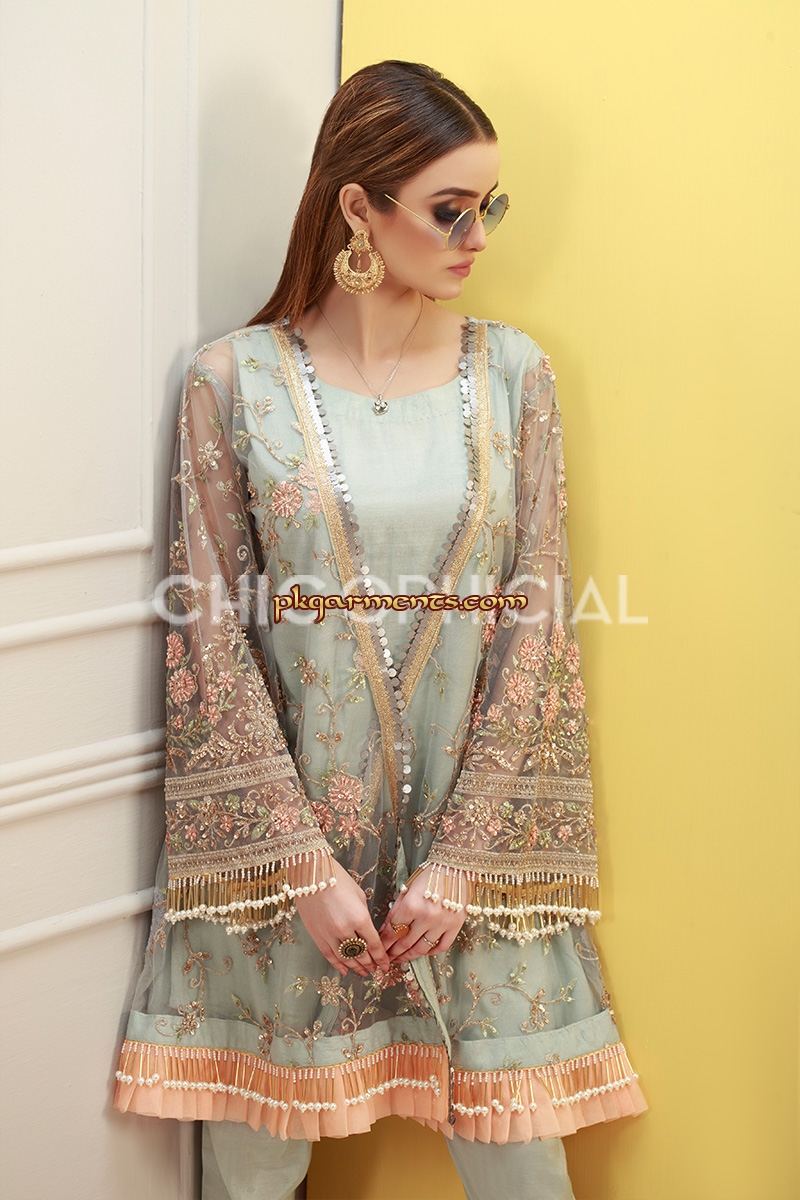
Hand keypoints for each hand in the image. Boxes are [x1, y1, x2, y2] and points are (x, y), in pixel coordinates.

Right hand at [293, 859, 389, 978]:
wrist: (310, 873)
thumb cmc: (337, 879)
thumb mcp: (358, 895)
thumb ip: (364, 915)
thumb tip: (367, 931)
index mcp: (359, 917)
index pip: (374, 944)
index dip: (381, 958)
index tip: (386, 965)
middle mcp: (345, 929)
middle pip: (361, 954)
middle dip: (370, 964)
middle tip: (376, 970)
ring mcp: (329, 935)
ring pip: (346, 958)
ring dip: (356, 967)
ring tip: (364, 973)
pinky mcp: (316, 936)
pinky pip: (329, 956)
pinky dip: (338, 965)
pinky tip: (344, 971)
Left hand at [378, 865, 468, 963]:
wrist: (454, 866)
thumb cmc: (428, 875)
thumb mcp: (407, 889)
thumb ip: (396, 911)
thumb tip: (386, 930)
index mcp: (411, 906)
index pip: (393, 931)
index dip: (384, 943)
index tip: (379, 949)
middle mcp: (426, 917)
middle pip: (405, 943)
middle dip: (393, 953)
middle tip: (387, 959)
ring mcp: (442, 923)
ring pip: (422, 949)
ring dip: (409, 956)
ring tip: (401, 958)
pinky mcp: (455, 926)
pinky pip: (441, 947)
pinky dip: (431, 952)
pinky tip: (422, 952)